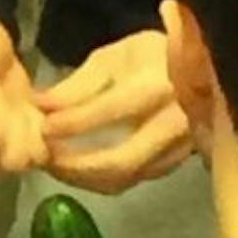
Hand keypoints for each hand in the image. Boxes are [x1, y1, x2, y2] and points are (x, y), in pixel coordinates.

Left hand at [38, 30, 192, 193]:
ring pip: (126, 178)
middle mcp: (173, 123)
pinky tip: (76, 170)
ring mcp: (179, 147)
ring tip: (53, 165)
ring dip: (83, 178)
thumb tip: (40, 105)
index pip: (108, 112)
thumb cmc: (149, 57)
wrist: (198, 68)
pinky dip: (100, 180)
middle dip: (74, 166)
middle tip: (43, 157)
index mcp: (156, 87)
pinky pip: (134, 180)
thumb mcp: (113, 57)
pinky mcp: (176, 162)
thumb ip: (77, 84)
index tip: (40, 126)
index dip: (70, 124)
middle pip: (120, 160)